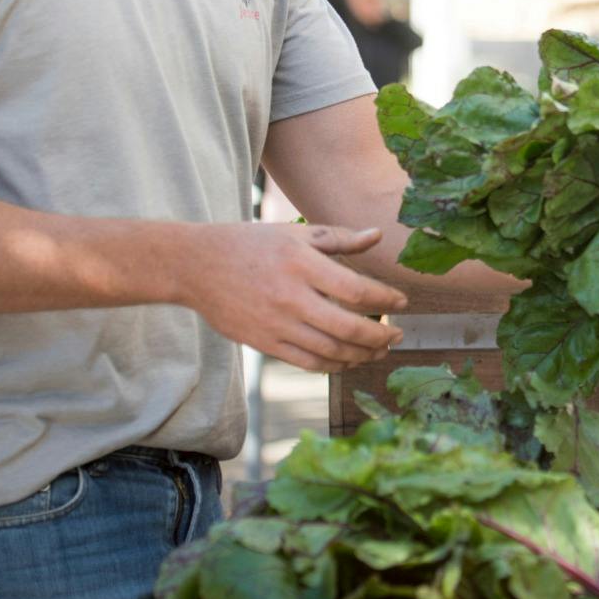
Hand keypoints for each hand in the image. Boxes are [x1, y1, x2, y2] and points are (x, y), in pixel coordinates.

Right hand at [180, 223, 406, 372]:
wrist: (196, 266)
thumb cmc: (251, 244)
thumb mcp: (295, 233)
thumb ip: (339, 238)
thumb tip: (378, 235)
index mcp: (301, 264)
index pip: (355, 289)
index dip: (384, 299)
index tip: (401, 302)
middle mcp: (290, 297)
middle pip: (347, 328)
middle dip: (380, 336)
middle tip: (397, 336)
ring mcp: (276, 324)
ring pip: (330, 351)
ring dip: (361, 355)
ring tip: (379, 351)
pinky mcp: (263, 343)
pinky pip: (307, 363)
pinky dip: (333, 365)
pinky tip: (348, 360)